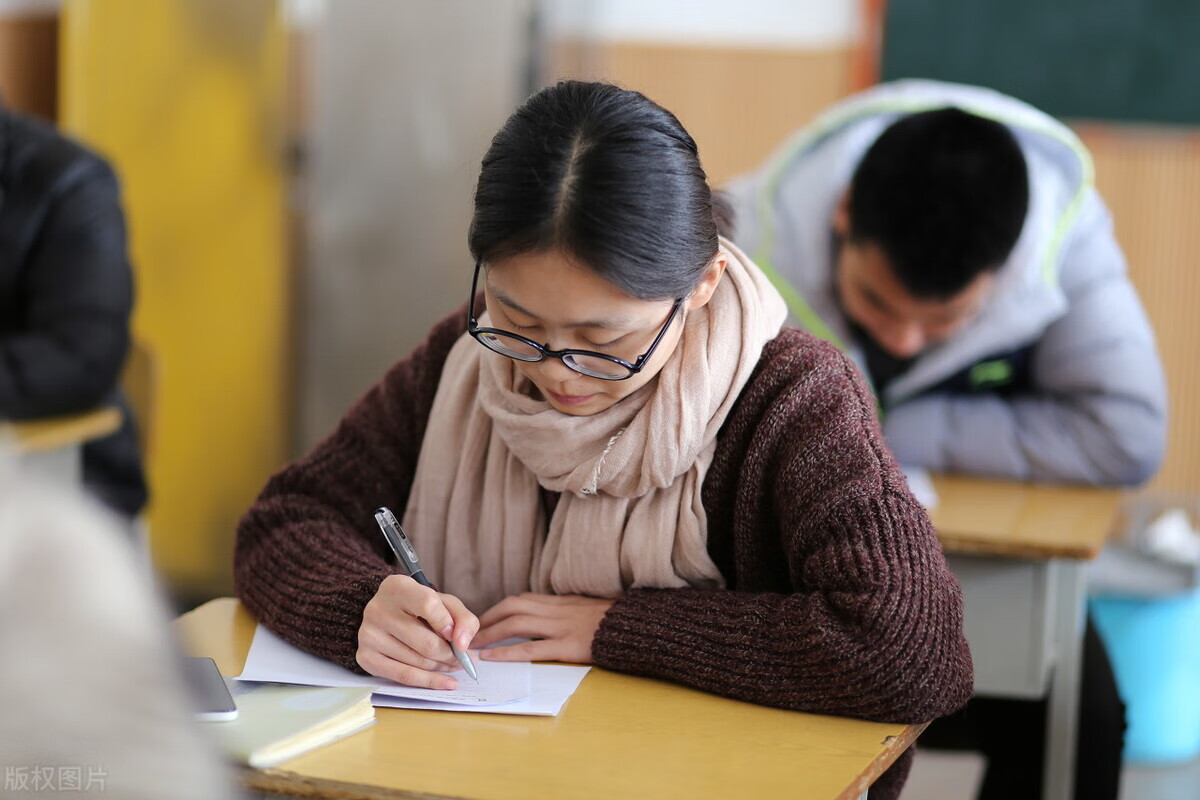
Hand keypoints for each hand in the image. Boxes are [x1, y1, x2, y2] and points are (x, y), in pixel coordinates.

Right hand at [356, 574, 478, 689]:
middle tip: (463, 659)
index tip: (457, 636)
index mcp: (397, 587)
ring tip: (452, 664)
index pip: (428, 605)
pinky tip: (445, 682)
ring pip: (418, 662)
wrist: (386, 614)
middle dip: (451, 655)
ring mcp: (368, 635)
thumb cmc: (419, 607)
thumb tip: (462, 644)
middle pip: (426, 643)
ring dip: (442, 667)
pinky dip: (429, 682)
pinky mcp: (365, 657)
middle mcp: (377, 609)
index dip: (448, 624)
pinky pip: (403, 677)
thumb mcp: (443, 602)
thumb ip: (461, 618)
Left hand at [472, 593, 613, 663]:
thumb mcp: (586, 610)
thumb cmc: (614, 624)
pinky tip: (492, 658)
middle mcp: (558, 610)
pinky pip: (532, 648)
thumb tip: (544, 621)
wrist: (638, 628)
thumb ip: (565, 613)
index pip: (521, 600)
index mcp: (561, 602)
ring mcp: (562, 627)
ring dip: (490, 634)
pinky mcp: (568, 645)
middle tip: (469, 634)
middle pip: (513, 607)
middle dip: (487, 620)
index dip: (498, 610)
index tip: (482, 621)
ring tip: (473, 646)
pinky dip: (508, 652)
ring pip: (517, 624)